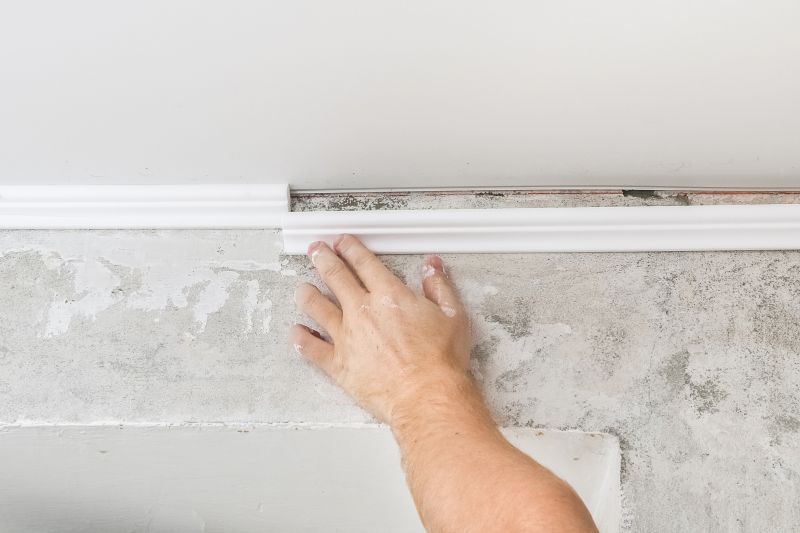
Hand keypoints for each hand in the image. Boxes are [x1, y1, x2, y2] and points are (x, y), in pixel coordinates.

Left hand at [291, 234, 470, 422]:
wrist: (427, 396)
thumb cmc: (440, 361)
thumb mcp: (453, 315)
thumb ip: (439, 287)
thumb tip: (432, 267)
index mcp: (389, 295)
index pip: (364, 263)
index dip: (351, 248)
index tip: (343, 242)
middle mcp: (362, 311)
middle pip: (335, 276)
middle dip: (323, 259)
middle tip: (316, 250)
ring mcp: (346, 336)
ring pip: (316, 307)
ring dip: (307, 294)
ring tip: (303, 288)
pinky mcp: (338, 363)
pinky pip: (311, 347)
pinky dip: (301, 338)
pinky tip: (296, 332)